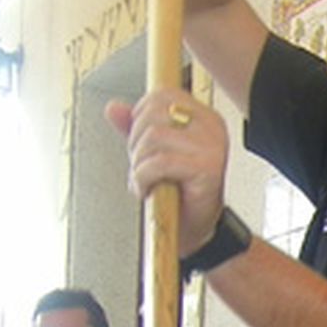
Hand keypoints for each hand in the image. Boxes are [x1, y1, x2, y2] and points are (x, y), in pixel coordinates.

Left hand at [104, 91, 229, 255]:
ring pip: (154, 137)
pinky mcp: (207, 169)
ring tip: (145, 181)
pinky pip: (160, 162)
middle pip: (155, 113)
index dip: (140, 116)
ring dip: (139, 163)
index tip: (142, 143)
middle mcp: (212, 128)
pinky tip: (147, 189)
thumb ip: (135, 128)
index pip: (163, 95)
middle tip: (141, 167)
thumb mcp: (153, 154)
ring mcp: (212, 147)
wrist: (193, 230)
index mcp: (205, 119)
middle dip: (136, 142)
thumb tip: (113, 108)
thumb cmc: (179, 195)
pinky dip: (144, 177)